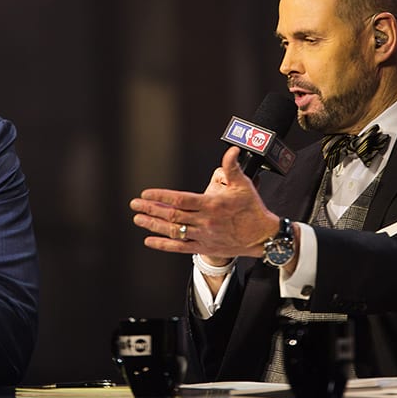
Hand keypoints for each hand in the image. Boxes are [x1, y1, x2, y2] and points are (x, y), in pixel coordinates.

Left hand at [130, 146, 278, 260]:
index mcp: (212, 205)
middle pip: (172, 215)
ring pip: (173, 231)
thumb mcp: (244, 185)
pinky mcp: (204, 247)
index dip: (161, 196)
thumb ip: (232, 167)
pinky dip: (163, 244)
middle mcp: (205, 222)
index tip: (146, 193)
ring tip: (137, 218)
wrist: (262, 237)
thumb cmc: (253, 208)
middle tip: (134, 203)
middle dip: (150, 208)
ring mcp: (203, 236)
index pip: (180, 200)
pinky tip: (149, 240)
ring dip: (152, 225)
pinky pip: (179, 247)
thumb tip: (232, 150)